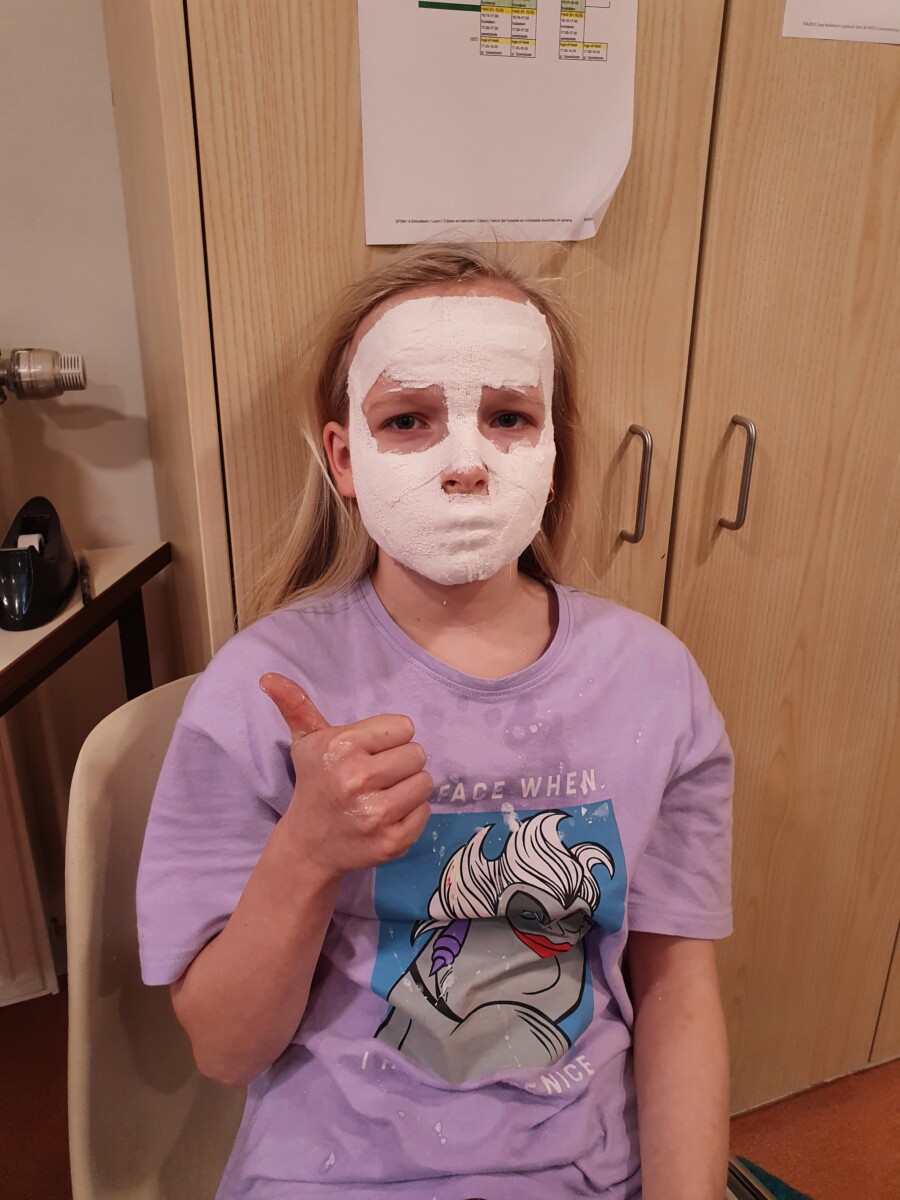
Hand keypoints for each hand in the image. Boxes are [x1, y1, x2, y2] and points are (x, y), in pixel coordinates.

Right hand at [259, 673, 431, 883]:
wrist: (309, 845)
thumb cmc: (315, 782)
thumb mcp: (306, 741)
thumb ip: (296, 704)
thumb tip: (267, 677)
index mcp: (341, 748)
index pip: (403, 727)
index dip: (388, 738)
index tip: (368, 752)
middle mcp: (357, 780)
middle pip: (417, 754)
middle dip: (400, 762)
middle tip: (376, 775)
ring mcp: (375, 815)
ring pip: (424, 782)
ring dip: (408, 786)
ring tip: (382, 793)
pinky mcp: (392, 842)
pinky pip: (425, 811)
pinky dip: (411, 812)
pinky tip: (387, 815)